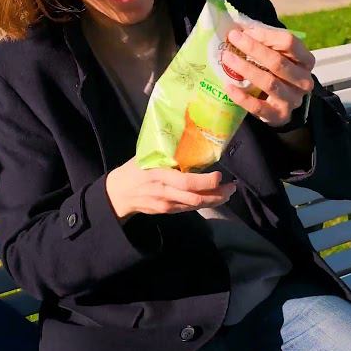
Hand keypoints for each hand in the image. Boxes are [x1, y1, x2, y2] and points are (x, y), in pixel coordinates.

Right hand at [105, 157, 236, 220]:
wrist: (118, 194)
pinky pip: (189, 209)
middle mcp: (164, 193)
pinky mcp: (168, 212)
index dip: (205, 182)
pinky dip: (204, 203)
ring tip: (228, 192)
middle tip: (232, 186)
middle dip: (217, 194)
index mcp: (159, 176)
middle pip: (195, 198)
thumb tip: (189, 138)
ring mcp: (166, 205)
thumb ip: (166, 154)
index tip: (219, 175)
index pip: (186, 182)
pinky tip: (214, 197)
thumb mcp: (146, 157)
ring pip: (195, 206)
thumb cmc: (134, 170)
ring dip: (214, 200)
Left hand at [219, 27, 315, 127]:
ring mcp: (292, 100)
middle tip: (233, 39)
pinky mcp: (278, 116)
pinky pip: (258, 106)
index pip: (289, 42)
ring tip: (227, 58)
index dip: (266, 35)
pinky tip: (228, 86)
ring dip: (245, 68)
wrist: (282, 105)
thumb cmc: (278, 74)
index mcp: (306, 61)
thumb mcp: (279, 55)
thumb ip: (266, 42)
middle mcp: (303, 81)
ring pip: (269, 82)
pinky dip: (241, 96)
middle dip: (253, 49)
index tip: (246, 31)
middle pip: (278, 62)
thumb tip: (240, 27)